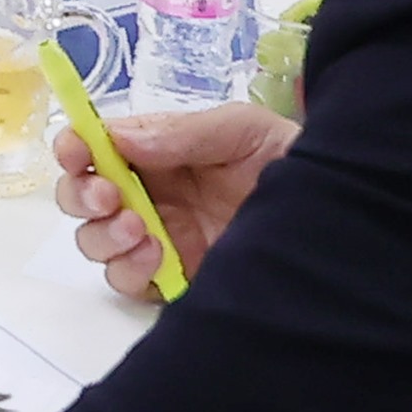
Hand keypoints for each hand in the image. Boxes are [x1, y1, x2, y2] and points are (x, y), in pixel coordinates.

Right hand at [54, 101, 296, 300]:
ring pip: (96, 241)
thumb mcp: (239, 130)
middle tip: (107, 197)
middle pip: (82, 197)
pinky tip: (155, 256)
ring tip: (138, 229)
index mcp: (156, 151)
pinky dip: (128, 269)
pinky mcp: (174, 279)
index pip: (95, 146)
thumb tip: (117, 138)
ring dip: (102, 234)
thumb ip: (180, 133)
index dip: (74, 147)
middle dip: (81, 195)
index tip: (77, 153)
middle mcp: (148, 194)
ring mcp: (159, 239)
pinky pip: (128, 281)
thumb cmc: (288, 158)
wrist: (336, 214)